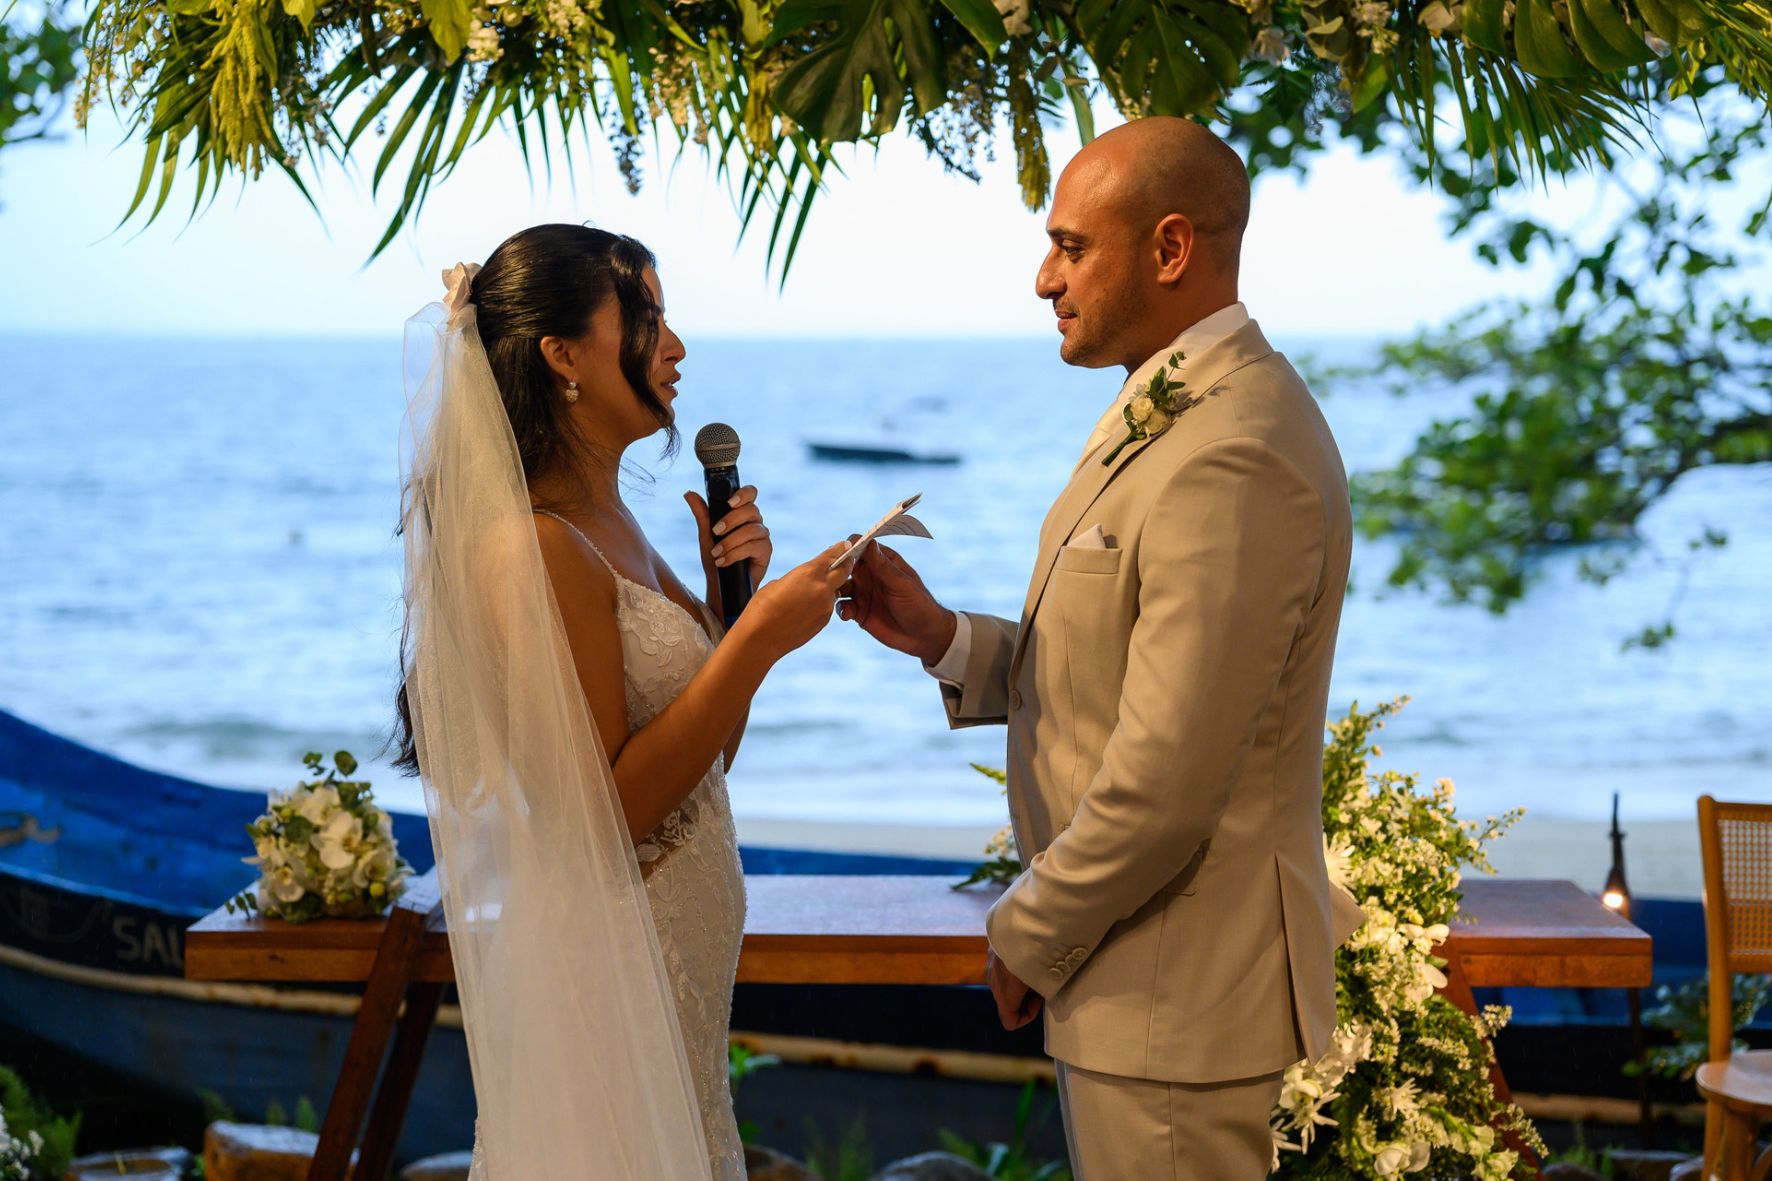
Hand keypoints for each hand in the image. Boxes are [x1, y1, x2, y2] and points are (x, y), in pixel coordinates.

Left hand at [686, 486, 771, 610]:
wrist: (721, 589)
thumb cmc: (716, 561)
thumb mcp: (706, 536)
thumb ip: (702, 514)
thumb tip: (689, 493)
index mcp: (742, 515)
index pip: (750, 494)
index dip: (743, 494)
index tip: (729, 502)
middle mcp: (755, 523)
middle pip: (752, 510)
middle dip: (731, 520)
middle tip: (715, 532)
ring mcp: (762, 537)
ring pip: (752, 529)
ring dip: (731, 541)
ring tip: (716, 553)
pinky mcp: (766, 553)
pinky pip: (754, 546)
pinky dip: (735, 553)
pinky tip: (723, 561)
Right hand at [735, 541, 854, 660]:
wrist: (760, 639)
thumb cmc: (761, 608)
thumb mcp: (777, 583)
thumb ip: (797, 578)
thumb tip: (803, 583)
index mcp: (808, 573)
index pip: (832, 556)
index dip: (839, 549)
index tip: (845, 544)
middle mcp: (822, 588)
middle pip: (844, 571)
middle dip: (846, 564)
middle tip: (847, 559)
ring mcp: (825, 607)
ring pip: (835, 591)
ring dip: (830, 587)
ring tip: (814, 590)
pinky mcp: (824, 621)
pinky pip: (827, 607)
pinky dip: (821, 604)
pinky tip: (806, 608)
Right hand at [838, 542, 956, 664]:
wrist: (924, 636)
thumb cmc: (919, 605)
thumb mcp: (902, 584)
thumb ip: (884, 566)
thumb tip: (869, 542)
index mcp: (882, 562)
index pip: (862, 547)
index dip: (850, 547)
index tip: (843, 554)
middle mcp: (870, 575)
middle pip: (846, 565)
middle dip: (836, 569)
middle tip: (831, 576)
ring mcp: (863, 593)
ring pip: (841, 587)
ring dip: (835, 589)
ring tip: (835, 595)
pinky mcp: (859, 612)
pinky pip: (843, 607)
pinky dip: (841, 609)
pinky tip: (847, 614)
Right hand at [987, 948, 1041, 1030]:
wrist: (1021, 922)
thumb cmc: (1035, 955)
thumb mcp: (1045, 979)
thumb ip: (1042, 990)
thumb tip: (1044, 989)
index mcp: (1005, 995)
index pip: (1010, 1022)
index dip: (1028, 1016)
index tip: (1040, 1001)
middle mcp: (994, 983)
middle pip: (1007, 1002)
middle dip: (1025, 999)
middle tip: (1042, 984)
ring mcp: (990, 966)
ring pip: (1004, 984)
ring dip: (1019, 983)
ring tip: (1036, 969)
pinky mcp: (992, 951)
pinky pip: (1002, 968)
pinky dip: (1013, 969)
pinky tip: (1027, 955)